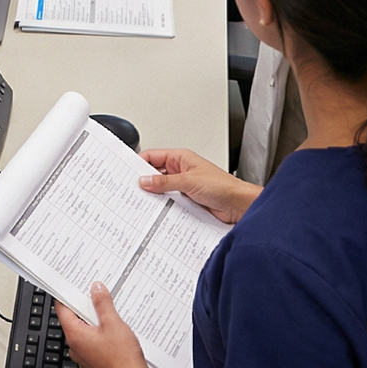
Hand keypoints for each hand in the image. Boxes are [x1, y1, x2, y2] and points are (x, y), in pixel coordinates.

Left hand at [56, 283, 149, 367]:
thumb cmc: (123, 359)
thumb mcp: (113, 323)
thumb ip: (102, 303)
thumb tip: (96, 289)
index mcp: (75, 336)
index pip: (62, 309)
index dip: (68, 295)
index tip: (74, 286)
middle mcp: (76, 348)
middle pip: (74, 319)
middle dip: (85, 307)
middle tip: (96, 294)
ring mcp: (84, 357)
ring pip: (84, 332)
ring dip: (94, 321)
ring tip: (109, 312)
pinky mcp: (94, 363)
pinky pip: (92, 343)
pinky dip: (99, 334)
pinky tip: (113, 331)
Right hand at [139, 147, 256, 223]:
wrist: (238, 205)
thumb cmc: (223, 186)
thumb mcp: (188, 181)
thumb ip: (165, 181)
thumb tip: (145, 180)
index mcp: (181, 157)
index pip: (153, 156)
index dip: (139, 164)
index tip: (127, 173)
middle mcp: (181, 170)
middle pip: (155, 173)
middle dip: (145, 181)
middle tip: (133, 190)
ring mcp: (184, 186)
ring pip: (162, 189)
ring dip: (155, 196)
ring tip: (144, 202)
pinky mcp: (187, 200)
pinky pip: (170, 202)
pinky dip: (164, 206)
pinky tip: (158, 211)